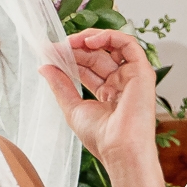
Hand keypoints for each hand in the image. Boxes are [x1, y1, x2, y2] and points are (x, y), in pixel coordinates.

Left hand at [40, 30, 159, 170]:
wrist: (120, 149)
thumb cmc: (101, 138)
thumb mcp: (72, 107)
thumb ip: (60, 85)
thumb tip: (44, 66)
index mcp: (108, 94)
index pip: (87, 68)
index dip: (69, 58)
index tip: (49, 53)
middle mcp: (121, 83)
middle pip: (97, 56)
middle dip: (75, 49)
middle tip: (55, 47)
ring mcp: (132, 76)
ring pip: (113, 46)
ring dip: (90, 39)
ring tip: (71, 42)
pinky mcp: (142, 72)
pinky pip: (129, 44)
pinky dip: (110, 37)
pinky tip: (89, 41)